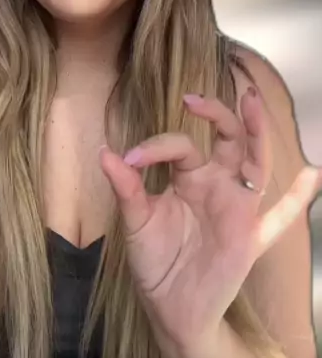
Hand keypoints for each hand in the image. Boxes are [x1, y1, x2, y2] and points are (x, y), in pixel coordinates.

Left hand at [99, 90, 321, 352]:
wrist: (171, 308)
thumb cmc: (156, 259)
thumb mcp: (136, 222)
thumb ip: (126, 188)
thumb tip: (105, 153)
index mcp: (189, 175)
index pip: (179, 145)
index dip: (155, 147)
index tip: (130, 160)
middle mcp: (216, 183)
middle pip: (226, 138)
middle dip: (217, 113)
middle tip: (194, 99)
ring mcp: (236, 207)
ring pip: (253, 163)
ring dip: (256, 132)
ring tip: (253, 102)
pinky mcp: (249, 236)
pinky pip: (278, 217)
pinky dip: (298, 198)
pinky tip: (314, 174)